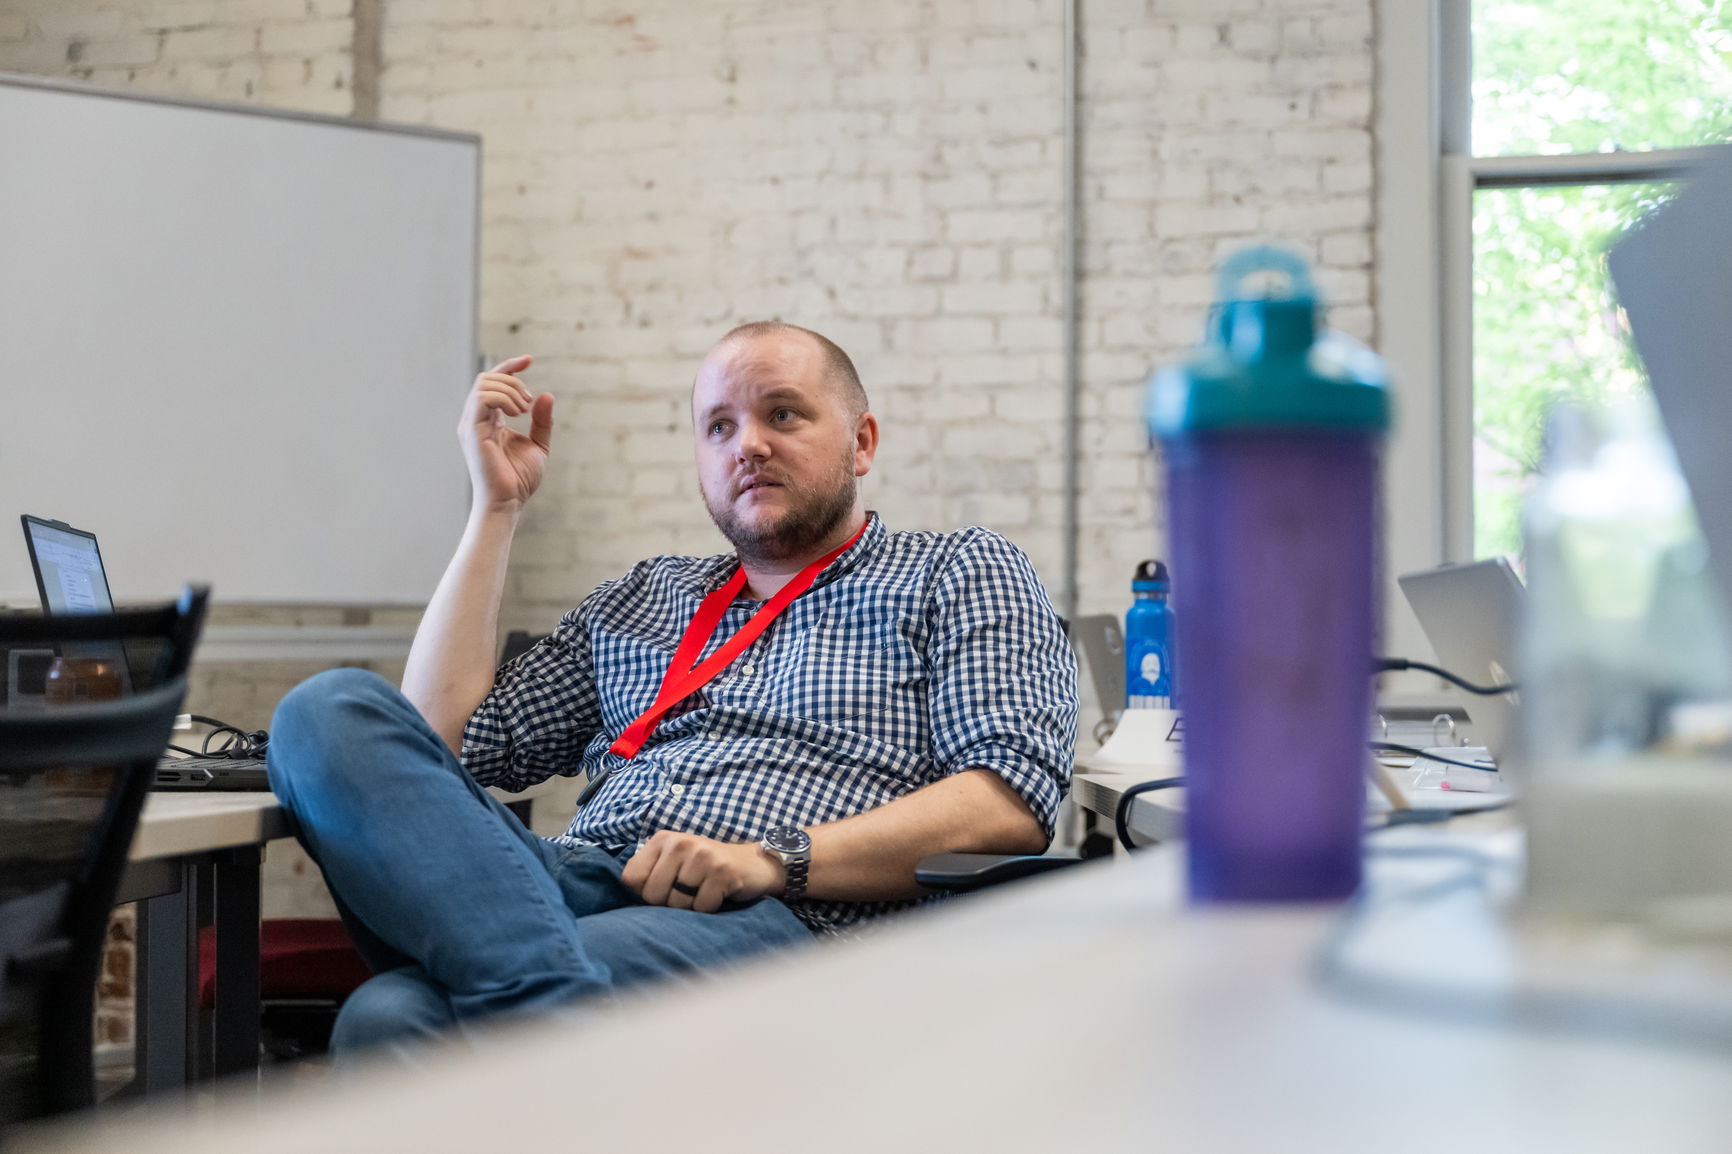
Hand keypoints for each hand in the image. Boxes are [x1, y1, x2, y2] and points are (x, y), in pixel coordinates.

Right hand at [459, 354, 554, 511]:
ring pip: (484, 383)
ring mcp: (471, 424)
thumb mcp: (538, 444)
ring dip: (510, 389)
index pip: (492, 382)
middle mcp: (475, 419)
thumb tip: (546, 396)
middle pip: (487, 378)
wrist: (509, 501)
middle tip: (529, 404)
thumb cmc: (519, 479)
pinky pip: (482, 397)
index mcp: (488, 420)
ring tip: (524, 411)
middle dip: (513, 381)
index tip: (528, 360)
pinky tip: (517, 414)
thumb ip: (542, 421)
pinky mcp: (472, 431)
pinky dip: (504, 398)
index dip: (510, 366)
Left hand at [622, 831, 784, 913]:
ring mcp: (702, 856)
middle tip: (689, 891)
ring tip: (704, 890)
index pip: (631, 879)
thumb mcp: (675, 861)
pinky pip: (701, 908)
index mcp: (663, 840)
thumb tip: (625, 899)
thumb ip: (650, 873)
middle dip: (670, 903)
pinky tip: (718, 894)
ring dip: (691, 907)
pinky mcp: (722, 872)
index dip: (645, 893)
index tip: (665, 887)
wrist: (754, 864)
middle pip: (652, 896)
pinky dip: (709, 908)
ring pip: (677, 905)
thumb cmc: (707, 869)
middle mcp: (680, 843)